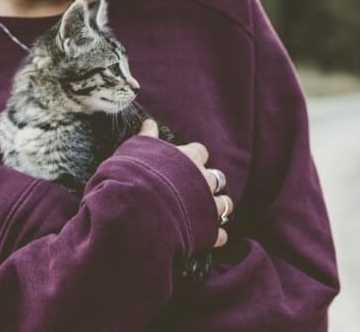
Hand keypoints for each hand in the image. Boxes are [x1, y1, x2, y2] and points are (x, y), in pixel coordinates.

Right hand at [138, 119, 231, 248]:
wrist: (137, 208)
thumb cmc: (134, 175)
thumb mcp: (136, 149)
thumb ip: (146, 137)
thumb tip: (148, 121)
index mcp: (187, 158)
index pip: (199, 151)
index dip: (193, 158)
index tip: (184, 163)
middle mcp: (202, 179)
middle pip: (217, 178)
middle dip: (209, 184)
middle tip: (197, 190)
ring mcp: (207, 205)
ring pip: (225, 204)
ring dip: (219, 208)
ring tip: (208, 213)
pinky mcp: (207, 230)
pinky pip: (220, 234)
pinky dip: (215, 236)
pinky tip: (209, 238)